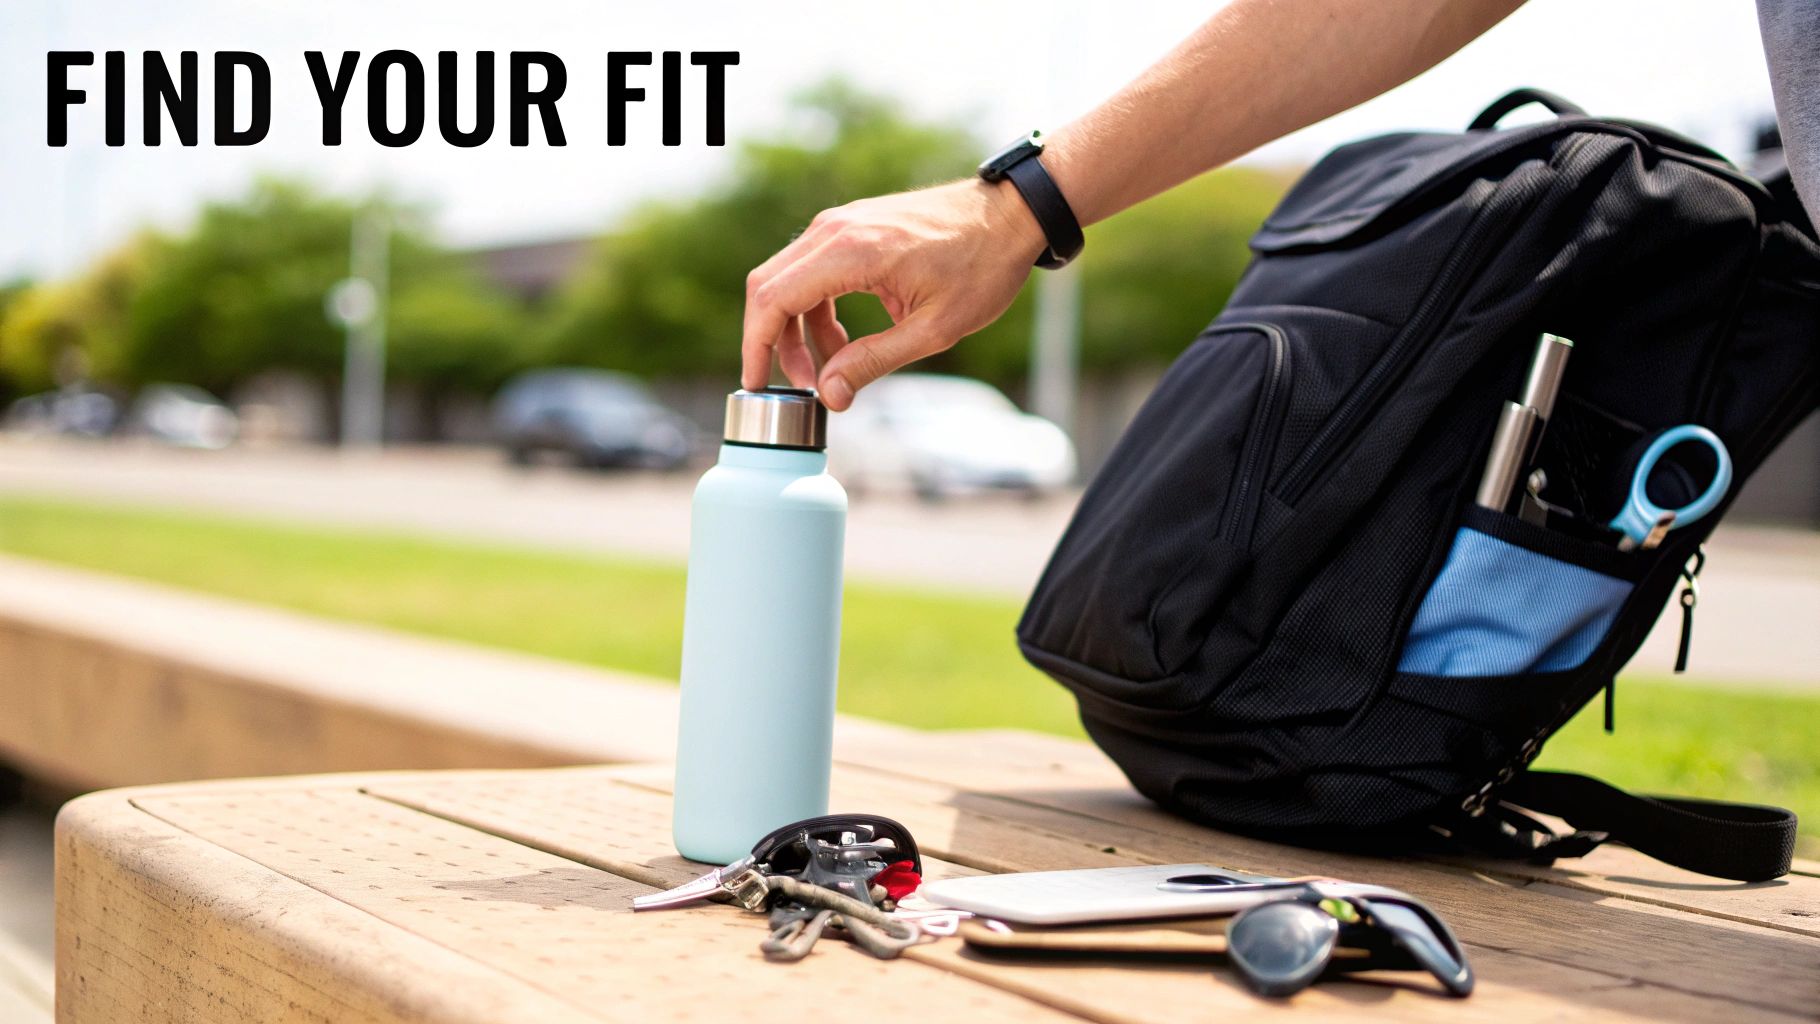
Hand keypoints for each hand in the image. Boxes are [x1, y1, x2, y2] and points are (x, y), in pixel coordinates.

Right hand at [741, 178, 1045, 410]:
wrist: (1011, 215)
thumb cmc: (983, 267)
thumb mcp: (934, 329)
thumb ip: (874, 361)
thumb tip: (829, 396)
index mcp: (851, 252)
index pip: (773, 299)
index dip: (757, 346)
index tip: (756, 384)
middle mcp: (835, 229)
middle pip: (768, 288)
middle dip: (774, 343)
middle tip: (804, 385)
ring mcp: (841, 223)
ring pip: (787, 280)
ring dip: (797, 329)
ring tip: (831, 369)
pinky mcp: (852, 226)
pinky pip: (811, 270)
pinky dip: (816, 309)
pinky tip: (846, 340)